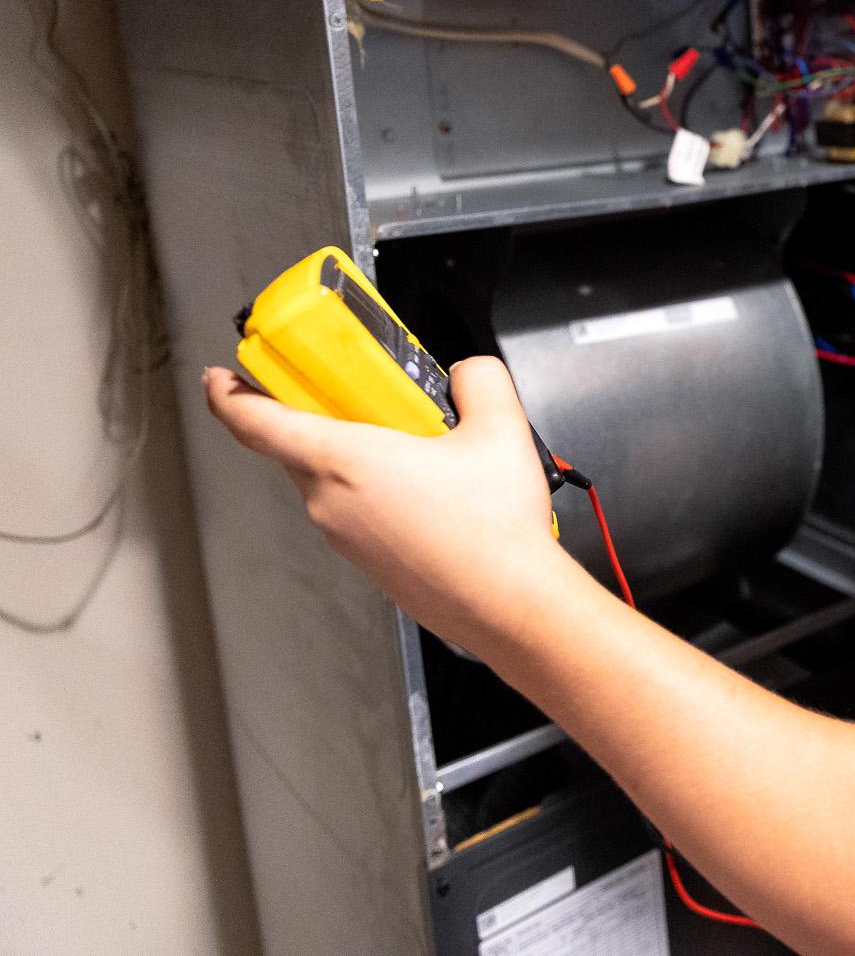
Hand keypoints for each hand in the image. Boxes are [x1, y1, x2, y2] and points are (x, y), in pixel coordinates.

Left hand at [201, 357, 580, 651]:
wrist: (510, 605)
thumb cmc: (494, 530)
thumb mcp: (500, 428)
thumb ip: (478, 380)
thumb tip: (467, 373)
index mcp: (344, 462)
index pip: (257, 423)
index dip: (229, 395)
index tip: (220, 378)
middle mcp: (330, 503)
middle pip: (296, 448)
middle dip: (315, 417)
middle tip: (351, 393)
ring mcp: (344, 538)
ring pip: (328, 481)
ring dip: (352, 455)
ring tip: (411, 443)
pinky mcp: (366, 562)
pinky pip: (353, 512)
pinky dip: (372, 489)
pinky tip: (427, 488)